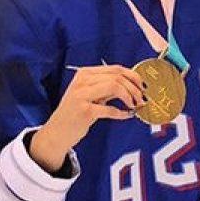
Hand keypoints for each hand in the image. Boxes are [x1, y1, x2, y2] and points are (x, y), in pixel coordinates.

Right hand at [29, 64, 145, 171]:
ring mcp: (82, 95)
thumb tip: (132, 83)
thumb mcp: (90, 94)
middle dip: (134, 88)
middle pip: (117, 76)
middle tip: (141, 98)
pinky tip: (127, 115)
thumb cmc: (75, 113)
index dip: (133, 76)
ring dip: (130, 97)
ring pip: (115, 86)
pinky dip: (122, 113)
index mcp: (84, 73)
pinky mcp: (84, 111)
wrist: (57, 132)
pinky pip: (110, 109)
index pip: (115, 68)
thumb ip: (107, 87)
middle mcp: (82, 81)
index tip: (142, 85)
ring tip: (134, 105)